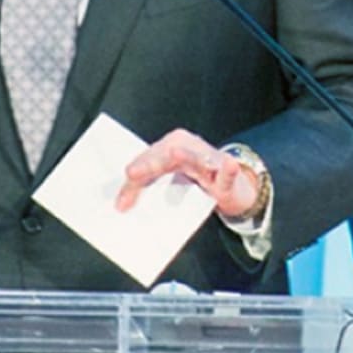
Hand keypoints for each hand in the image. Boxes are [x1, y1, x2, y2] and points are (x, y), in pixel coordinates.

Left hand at [115, 127, 261, 220]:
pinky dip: (228, 170)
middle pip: (165, 156)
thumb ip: (147, 189)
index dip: (133, 178)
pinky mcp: (227, 178)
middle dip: (148, 164)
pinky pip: (227, 174)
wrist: (232, 187)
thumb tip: (121, 206)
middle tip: (131, 174)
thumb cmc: (195, 179)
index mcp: (170, 146)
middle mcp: (188, 148)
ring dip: (186, 157)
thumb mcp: (168, 182)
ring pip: (195, 159)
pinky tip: (229, 166)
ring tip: (176, 154)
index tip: (120, 201)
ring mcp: (208, 161)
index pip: (147, 158)